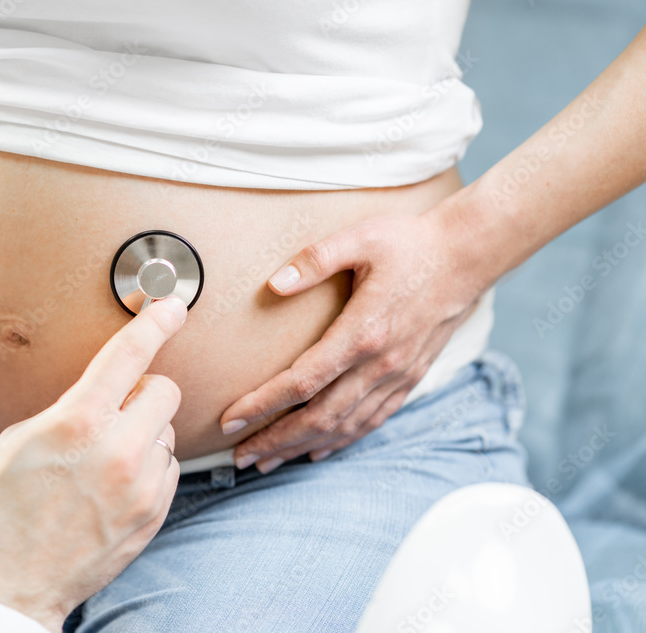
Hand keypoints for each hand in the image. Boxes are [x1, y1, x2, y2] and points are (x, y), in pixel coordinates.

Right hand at [0, 296, 187, 631]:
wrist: (9, 588)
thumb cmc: (0, 513)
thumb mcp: (19, 441)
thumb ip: (70, 408)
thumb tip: (109, 389)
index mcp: (77, 423)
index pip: (129, 355)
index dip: (155, 323)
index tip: (172, 306)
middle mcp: (118, 452)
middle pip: (165, 389)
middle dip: (143, 391)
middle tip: (115, 409)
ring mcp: (141, 487)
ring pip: (168, 430)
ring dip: (144, 433)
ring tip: (104, 461)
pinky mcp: (153, 514)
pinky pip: (169, 467)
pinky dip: (149, 466)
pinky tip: (114, 486)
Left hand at [220, 208, 489, 472]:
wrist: (468, 255)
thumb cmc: (410, 242)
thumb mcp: (360, 238)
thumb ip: (314, 260)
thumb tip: (274, 284)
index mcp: (363, 332)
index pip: (302, 382)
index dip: (262, 405)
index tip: (230, 419)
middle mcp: (381, 364)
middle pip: (319, 417)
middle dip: (274, 440)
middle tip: (240, 455)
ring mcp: (398, 376)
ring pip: (344, 427)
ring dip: (301, 447)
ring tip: (267, 461)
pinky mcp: (410, 379)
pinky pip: (372, 421)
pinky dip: (341, 441)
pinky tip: (316, 450)